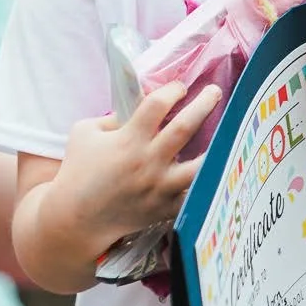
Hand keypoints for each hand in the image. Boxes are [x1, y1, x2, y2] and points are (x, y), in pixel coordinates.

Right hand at [50, 81, 223, 242]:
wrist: (76, 217)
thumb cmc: (78, 170)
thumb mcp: (85, 132)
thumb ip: (112, 117)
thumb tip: (137, 108)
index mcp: (128, 140)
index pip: (157, 104)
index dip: (172, 90)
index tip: (179, 87)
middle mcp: (148, 162)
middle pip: (185, 127)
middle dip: (204, 104)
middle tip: (215, 91)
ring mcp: (159, 187)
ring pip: (199, 166)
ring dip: (217, 147)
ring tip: (229, 134)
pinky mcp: (165, 208)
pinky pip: (194, 194)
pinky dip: (207, 183)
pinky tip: (218, 168)